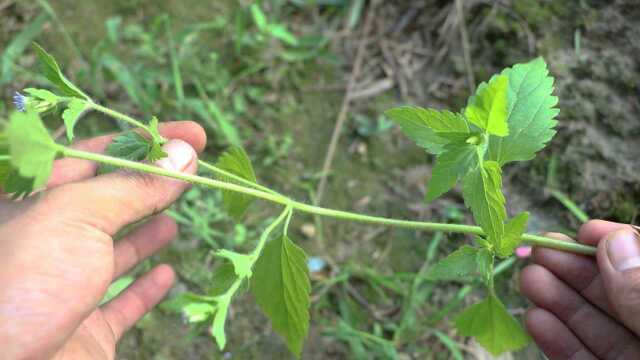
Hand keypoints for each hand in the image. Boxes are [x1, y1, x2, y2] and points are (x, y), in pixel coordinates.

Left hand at [0, 121, 205, 358]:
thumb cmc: (24, 281)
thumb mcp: (79, 214)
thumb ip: (135, 186)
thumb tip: (184, 153)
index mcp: (31, 199)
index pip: (96, 153)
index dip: (146, 140)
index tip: (192, 134)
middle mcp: (46, 239)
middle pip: (110, 200)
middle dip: (153, 184)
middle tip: (196, 168)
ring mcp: (66, 286)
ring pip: (115, 251)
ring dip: (148, 232)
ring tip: (176, 219)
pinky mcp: (84, 329)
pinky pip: (121, 304)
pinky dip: (146, 288)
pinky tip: (167, 274)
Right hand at [520, 220, 639, 358]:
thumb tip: (615, 242)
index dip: (615, 244)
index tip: (584, 231)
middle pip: (612, 293)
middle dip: (573, 269)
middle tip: (540, 250)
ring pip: (593, 325)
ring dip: (556, 299)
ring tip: (527, 280)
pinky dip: (556, 339)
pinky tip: (535, 319)